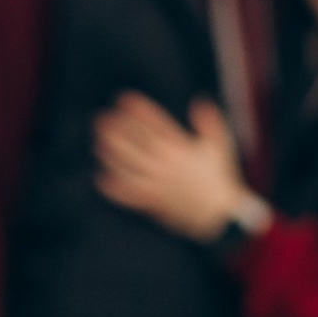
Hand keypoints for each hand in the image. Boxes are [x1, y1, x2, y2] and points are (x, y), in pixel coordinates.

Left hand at [94, 93, 252, 239]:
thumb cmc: (219, 179)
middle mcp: (167, 164)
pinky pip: (131, 195)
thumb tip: (200, 100)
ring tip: (97, 143)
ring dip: (112, 154)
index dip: (139, 111)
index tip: (123, 100)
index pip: (156, 124)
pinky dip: (115, 189)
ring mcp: (159, 184)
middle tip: (101, 119)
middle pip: (137, 143)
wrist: (220, 216)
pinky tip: (101, 180)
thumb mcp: (220, 146)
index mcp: (181, 148)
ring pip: (130, 167)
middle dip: (118, 130)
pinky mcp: (155, 202)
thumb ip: (209, 123)